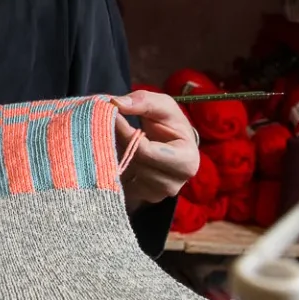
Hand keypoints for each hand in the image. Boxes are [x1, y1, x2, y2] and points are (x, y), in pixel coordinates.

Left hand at [112, 90, 199, 209]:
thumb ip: (142, 101)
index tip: (112, 115)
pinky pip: (123, 184)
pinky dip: (118, 167)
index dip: (126, 132)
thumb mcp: (162, 105)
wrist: (172, 145)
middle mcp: (175, 184)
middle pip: (135, 164)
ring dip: (118, 154)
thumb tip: (116, 103)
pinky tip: (123, 155)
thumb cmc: (169, 124)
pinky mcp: (144, 198)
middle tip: (111, 125)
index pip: (146, 151)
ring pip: (127, 174)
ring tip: (122, 140)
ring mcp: (159, 194)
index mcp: (187, 161)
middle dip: (121, 143)